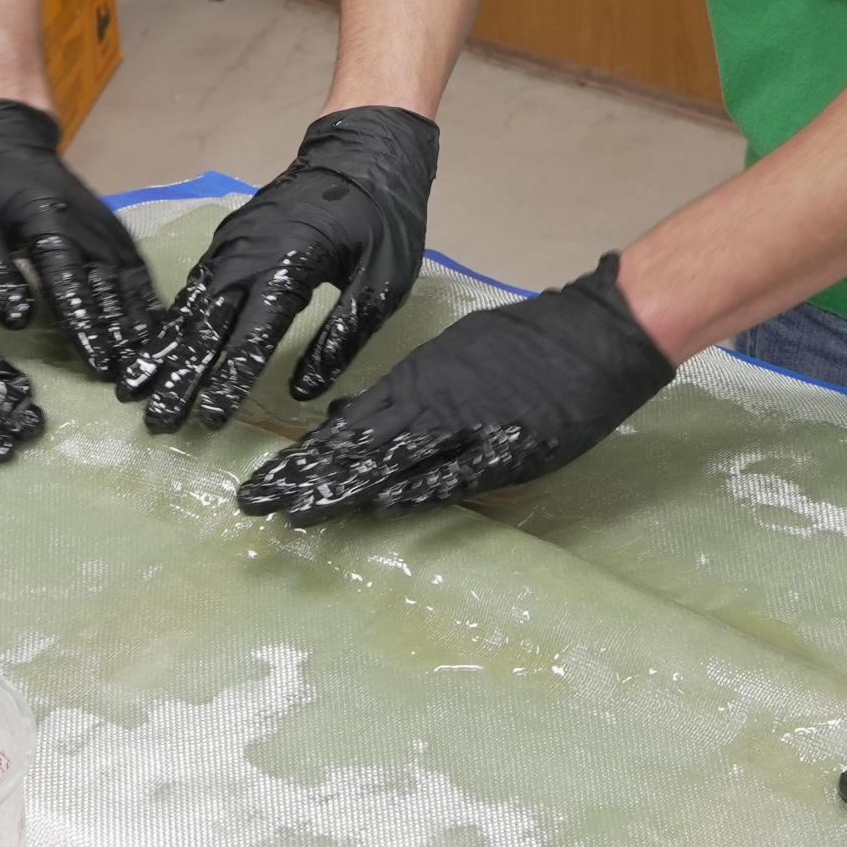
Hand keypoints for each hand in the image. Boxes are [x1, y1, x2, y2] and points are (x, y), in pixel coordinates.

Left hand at [0, 99, 152, 380]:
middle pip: (108, 284)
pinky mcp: (112, 229)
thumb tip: (16, 318)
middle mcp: (85, 224)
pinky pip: (137, 267)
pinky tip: (159, 327)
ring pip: (129, 278)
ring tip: (150, 361)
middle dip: (121, 334)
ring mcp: (103, 225)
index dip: (85, 325)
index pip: (69, 280)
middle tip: (132, 378)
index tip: (98, 364)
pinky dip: (149, 299)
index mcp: (45, 220)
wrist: (3, 136)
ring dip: (140, 321)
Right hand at [124, 106, 438, 428]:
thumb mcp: (382, 280)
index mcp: (290, 265)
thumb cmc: (380, 216)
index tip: (211, 418)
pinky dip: (172, 319)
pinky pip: (194, 285)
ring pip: (191, 305)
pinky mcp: (229, 238)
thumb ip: (343, 336)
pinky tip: (158, 345)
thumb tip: (305, 390)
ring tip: (134, 390)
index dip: (230, 379)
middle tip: (157, 420)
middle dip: (180, 376)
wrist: (363, 149)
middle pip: (207, 326)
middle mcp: (249, 254)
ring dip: (164, 349)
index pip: (252, 335)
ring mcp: (233, 243)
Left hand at [230, 254, 669, 519]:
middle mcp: (433, 405)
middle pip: (356, 447)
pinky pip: (460, 471)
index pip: (346, 430)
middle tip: (251, 505)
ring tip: (297, 514)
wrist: (596, 332)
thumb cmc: (525, 345)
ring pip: (395, 459)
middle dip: (302, 477)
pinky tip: (386, 505)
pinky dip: (423, 487)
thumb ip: (399, 394)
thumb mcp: (452, 360)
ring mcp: (469, 426)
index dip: (301, 459)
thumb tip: (342, 420)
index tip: (258, 485)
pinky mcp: (509, 447)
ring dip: (345, 488)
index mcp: (418, 383)